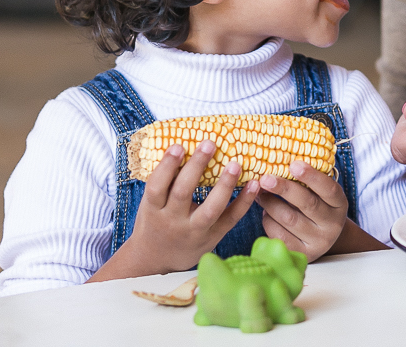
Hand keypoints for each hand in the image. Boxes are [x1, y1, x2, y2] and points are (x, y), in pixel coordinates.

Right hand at [97, 140, 259, 279]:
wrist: (156, 261)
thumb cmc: (155, 222)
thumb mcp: (151, 205)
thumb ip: (165, 183)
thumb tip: (184, 146)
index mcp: (153, 210)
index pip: (156, 187)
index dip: (166, 166)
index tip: (179, 145)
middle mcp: (172, 222)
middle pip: (183, 194)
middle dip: (196, 168)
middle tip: (209, 143)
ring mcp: (194, 231)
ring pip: (210, 209)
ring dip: (225, 185)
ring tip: (236, 163)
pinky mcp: (213, 238)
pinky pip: (230, 219)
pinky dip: (244, 201)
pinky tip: (255, 184)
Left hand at [257, 161, 348, 261]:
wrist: (320, 237)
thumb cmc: (316, 205)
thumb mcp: (319, 193)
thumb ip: (307, 181)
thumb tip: (280, 160)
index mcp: (339, 204)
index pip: (328, 188)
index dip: (311, 176)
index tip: (293, 164)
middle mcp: (332, 224)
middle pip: (307, 204)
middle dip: (284, 188)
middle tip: (265, 178)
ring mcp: (318, 242)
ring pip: (289, 219)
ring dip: (270, 203)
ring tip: (260, 193)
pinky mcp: (302, 254)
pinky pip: (279, 235)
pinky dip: (268, 221)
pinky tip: (266, 213)